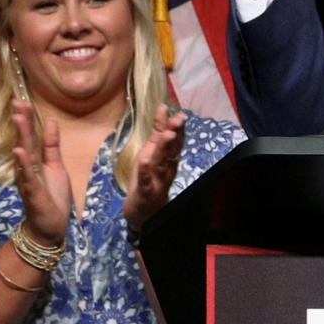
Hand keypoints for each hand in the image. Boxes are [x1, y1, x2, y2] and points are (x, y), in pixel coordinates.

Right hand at [10, 101, 71, 245]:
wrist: (50, 226)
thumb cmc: (52, 196)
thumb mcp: (56, 166)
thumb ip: (52, 145)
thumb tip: (51, 121)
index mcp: (35, 161)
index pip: (30, 136)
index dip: (27, 118)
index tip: (23, 100)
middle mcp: (28, 168)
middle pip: (25, 140)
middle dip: (22, 121)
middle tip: (17, 101)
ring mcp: (28, 180)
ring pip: (24, 155)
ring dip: (22, 136)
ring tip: (18, 118)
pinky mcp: (32, 193)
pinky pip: (27, 176)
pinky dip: (24, 163)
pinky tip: (20, 151)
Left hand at [123, 106, 185, 231]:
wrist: (144, 214)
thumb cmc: (149, 182)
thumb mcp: (152, 156)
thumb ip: (158, 135)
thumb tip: (163, 110)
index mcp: (166, 159)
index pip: (172, 139)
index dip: (173, 125)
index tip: (174, 111)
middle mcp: (166, 167)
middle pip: (172, 149)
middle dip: (175, 133)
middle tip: (179, 118)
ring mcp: (157, 180)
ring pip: (161, 162)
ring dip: (164, 149)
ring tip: (166, 135)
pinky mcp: (147, 192)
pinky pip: (146, 181)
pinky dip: (146, 172)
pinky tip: (144, 162)